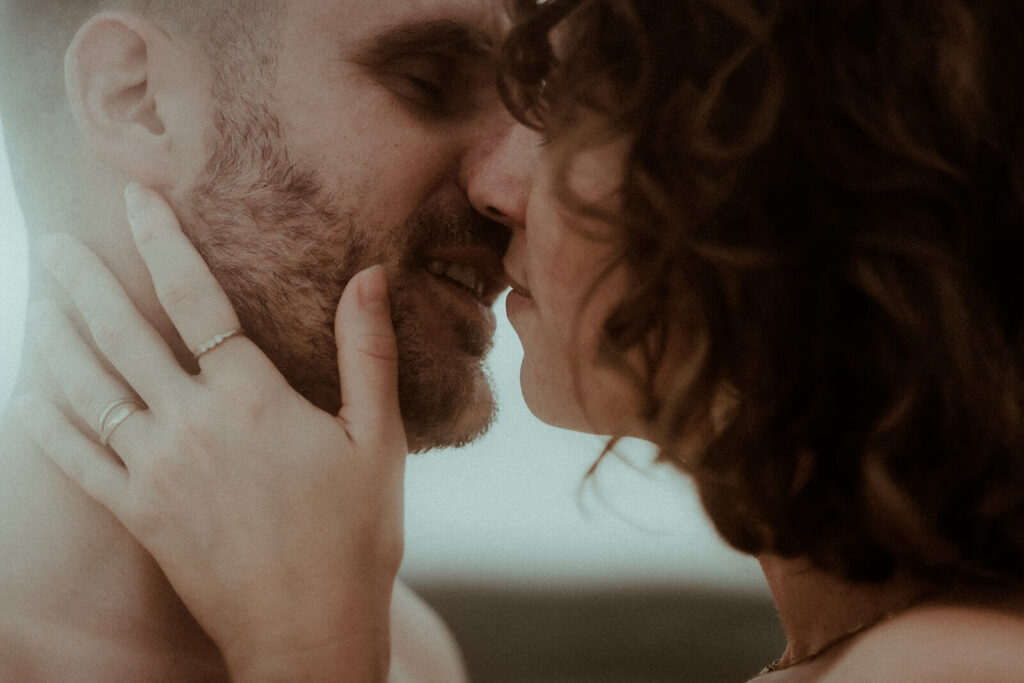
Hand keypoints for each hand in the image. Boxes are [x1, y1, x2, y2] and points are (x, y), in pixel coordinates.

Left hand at [15, 184, 405, 680]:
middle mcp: (193, 426)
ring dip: (55, 338)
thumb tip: (369, 276)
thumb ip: (367, 352)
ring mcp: (156, 470)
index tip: (134, 200)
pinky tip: (28, 389)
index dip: (163, 243)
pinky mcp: (137, 513)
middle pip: (122, 336)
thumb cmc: (356, 535)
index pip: (197, 301)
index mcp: (253, 400)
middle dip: (82, 282)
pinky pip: (75, 458)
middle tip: (52, 240)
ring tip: (36, 298)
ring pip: (87, 389)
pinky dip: (45, 420)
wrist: (310, 630)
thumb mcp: (378, 438)